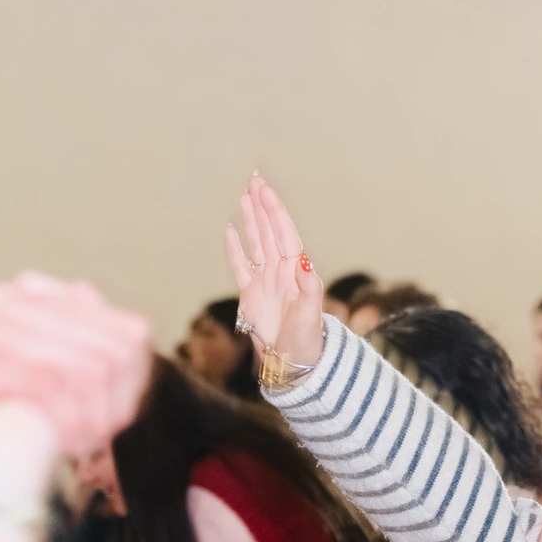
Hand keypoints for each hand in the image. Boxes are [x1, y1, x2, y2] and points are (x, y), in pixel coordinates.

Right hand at [221, 172, 321, 367]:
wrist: (293, 362)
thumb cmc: (307, 340)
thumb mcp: (310, 315)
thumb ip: (309, 288)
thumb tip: (305, 260)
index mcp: (294, 272)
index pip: (283, 233)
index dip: (274, 211)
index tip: (264, 189)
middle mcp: (280, 272)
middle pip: (269, 231)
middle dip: (263, 205)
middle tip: (255, 179)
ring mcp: (265, 281)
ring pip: (256, 242)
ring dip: (251, 219)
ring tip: (246, 196)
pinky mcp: (251, 295)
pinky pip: (241, 265)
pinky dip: (235, 248)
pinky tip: (231, 230)